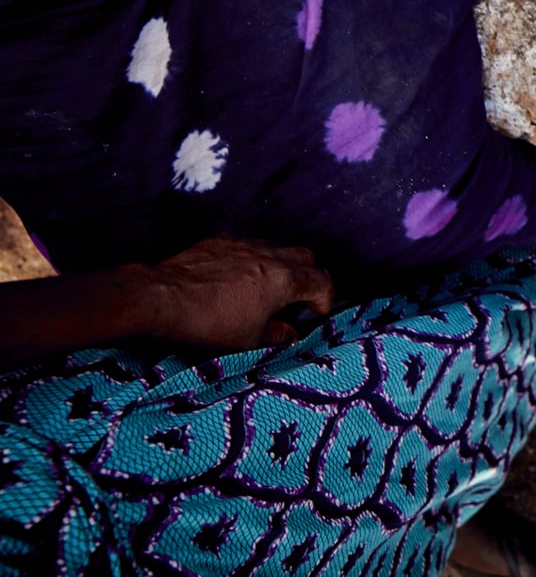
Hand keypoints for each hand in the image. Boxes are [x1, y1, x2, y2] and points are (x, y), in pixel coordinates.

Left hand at [137, 236, 335, 351]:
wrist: (164, 297)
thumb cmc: (210, 322)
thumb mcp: (248, 341)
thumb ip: (277, 335)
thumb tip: (290, 333)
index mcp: (286, 280)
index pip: (323, 281)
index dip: (325, 298)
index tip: (315, 313)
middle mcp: (272, 255)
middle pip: (306, 257)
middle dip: (308, 277)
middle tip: (295, 298)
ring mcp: (246, 244)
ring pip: (277, 247)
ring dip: (280, 265)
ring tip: (264, 288)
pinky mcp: (222, 240)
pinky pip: (248, 245)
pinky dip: (251, 259)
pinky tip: (235, 277)